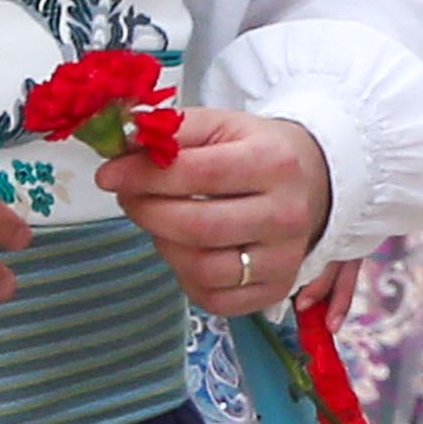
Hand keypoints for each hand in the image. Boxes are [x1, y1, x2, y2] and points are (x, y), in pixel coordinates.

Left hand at [98, 108, 331, 315]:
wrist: (314, 183)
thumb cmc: (257, 152)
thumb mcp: (220, 126)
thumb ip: (170, 131)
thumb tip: (119, 145)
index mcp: (274, 163)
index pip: (196, 173)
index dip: (142, 176)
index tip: (109, 175)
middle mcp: (286, 214)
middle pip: (196, 226)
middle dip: (147, 212)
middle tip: (130, 199)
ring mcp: (285, 256)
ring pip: (203, 268)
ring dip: (165, 246)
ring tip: (163, 224)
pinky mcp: (277, 288)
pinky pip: (215, 298)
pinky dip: (186, 278)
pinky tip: (187, 251)